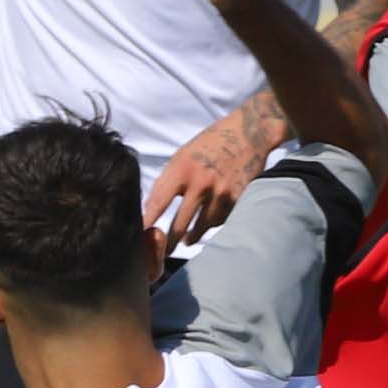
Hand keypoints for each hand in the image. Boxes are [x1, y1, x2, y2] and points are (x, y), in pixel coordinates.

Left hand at [144, 109, 257, 254]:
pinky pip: (219, 220)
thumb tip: (151, 207)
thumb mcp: (183, 155)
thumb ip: (169, 180)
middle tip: (162, 254)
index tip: (139, 237)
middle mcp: (200, 183)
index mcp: (182, 169)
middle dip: (169, 243)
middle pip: (179, 224)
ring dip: (191, 236)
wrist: (248, 133)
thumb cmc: (209, 143)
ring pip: (201, 227)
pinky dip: (211, 224)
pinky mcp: (237, 199)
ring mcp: (220, 193)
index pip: (158, 202)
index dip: (147, 222)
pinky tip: (208, 222)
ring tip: (185, 240)